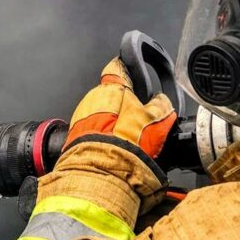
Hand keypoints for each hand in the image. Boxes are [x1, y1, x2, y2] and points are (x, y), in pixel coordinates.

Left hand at [39, 58, 177, 219]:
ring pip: (101, 112)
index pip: (117, 67)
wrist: (102, 172)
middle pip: (110, 94)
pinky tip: (113, 147)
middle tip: (137, 120)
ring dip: (112, 122)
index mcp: (112, 88)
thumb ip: (161, 106)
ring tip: (125, 140)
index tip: (131, 72)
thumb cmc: (127, 146)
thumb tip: (164, 102)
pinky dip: (102, 135)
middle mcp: (93, 98)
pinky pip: (92, 129)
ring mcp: (82, 116)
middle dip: (122, 104)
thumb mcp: (157, 122)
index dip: (126, 68)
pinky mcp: (75, 134)